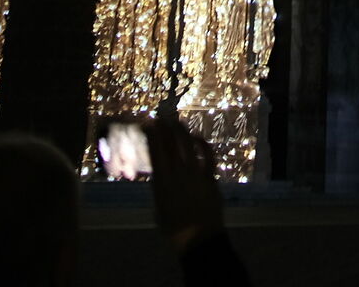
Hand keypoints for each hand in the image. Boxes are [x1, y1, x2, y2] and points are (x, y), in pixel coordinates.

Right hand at [146, 113, 224, 255]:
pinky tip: (197, 138)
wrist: (197, 239)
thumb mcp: (158, 206)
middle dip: (164, 127)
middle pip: (171, 142)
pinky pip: (207, 154)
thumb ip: (159, 187)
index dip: (151, 134)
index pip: (155, 150)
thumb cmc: (173, 228)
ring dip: (181, 130)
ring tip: (176, 124)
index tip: (147, 124)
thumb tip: (159, 174)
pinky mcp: (210, 177)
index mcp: (161, 181)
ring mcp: (196, 173)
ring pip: (187, 143)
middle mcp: (177, 173)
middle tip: (161, 119)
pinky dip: (202, 143)